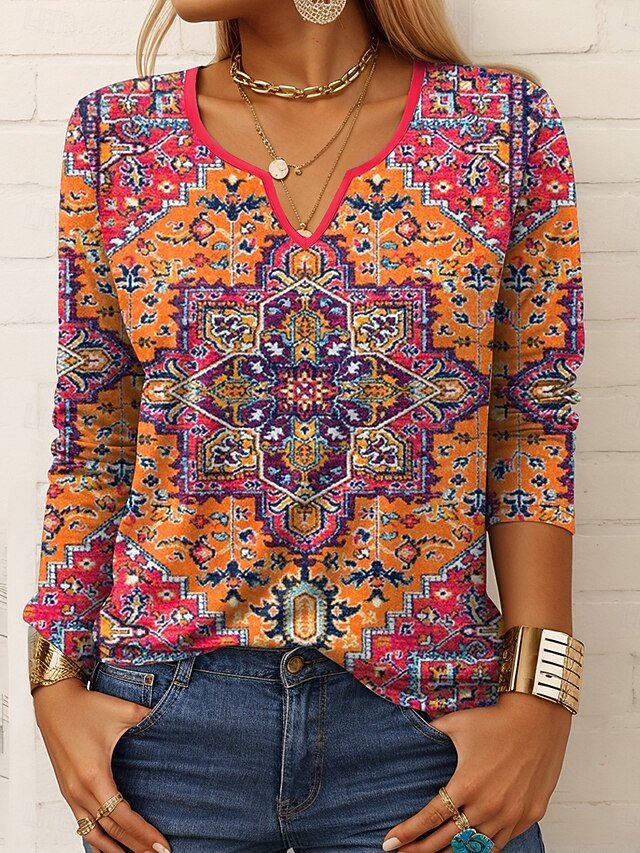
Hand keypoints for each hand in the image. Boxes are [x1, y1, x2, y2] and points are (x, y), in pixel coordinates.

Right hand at [32, 677, 171, 852]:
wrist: (55, 703)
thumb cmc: (87, 706)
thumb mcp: (123, 711)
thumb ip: (151, 717)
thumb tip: (176, 719)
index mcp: (95, 778)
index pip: (123, 818)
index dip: (143, 834)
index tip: (163, 846)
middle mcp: (80, 792)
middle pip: (111, 832)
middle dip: (136, 848)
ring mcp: (71, 794)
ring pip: (93, 835)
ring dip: (115, 850)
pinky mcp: (67, 791)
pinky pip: (82, 825)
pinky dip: (96, 840)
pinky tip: (108, 846)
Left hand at [381, 691, 571, 851]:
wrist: (538, 718)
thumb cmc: (496, 719)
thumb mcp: (456, 723)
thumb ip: (432, 732)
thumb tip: (413, 731)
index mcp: (466, 784)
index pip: (429, 819)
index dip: (408, 833)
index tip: (389, 843)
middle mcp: (487, 806)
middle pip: (446, 840)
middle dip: (420, 850)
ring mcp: (510, 815)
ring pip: (474, 847)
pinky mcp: (528, 816)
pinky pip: (500, 843)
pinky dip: (481, 847)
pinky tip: (468, 847)